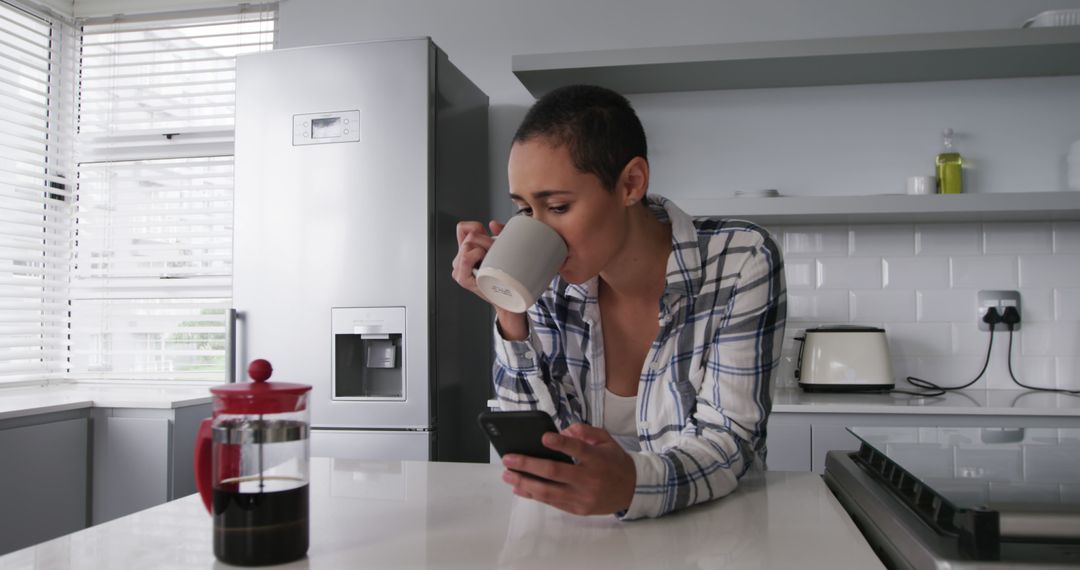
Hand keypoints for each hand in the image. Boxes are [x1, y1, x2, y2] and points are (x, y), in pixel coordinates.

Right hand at [451, 219, 504, 301]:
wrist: (505, 298)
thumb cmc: (503, 276)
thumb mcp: (501, 250)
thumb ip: (499, 233)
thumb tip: (493, 225)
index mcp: (466, 250)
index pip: (462, 227)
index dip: (476, 228)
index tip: (488, 237)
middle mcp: (460, 258)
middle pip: (470, 236)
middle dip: (486, 241)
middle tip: (495, 253)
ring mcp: (459, 268)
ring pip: (468, 244)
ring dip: (484, 249)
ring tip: (490, 261)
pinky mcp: (461, 278)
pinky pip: (466, 257)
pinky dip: (476, 256)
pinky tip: (484, 264)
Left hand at [500, 423, 635, 515]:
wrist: (632, 491)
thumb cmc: (615, 462)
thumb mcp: (606, 440)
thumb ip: (585, 431)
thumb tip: (562, 431)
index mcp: (598, 459)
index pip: (578, 449)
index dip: (560, 443)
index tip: (543, 437)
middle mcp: (589, 479)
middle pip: (555, 472)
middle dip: (528, 465)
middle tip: (508, 459)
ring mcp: (583, 497)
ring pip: (549, 491)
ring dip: (524, 483)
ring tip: (507, 475)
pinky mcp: (578, 509)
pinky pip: (552, 502)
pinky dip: (534, 495)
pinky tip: (519, 488)